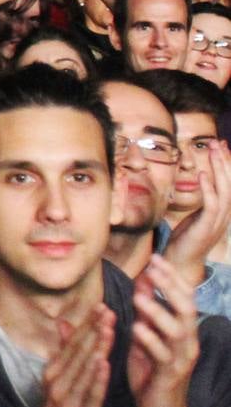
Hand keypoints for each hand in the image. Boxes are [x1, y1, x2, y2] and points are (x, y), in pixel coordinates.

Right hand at [29, 304, 113, 406]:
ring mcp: (65, 401)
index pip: (71, 344)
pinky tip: (104, 365)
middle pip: (78, 353)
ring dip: (96, 349)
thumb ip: (63, 353)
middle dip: (94, 331)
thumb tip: (64, 324)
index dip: (87, 325)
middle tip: (109, 311)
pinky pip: (89, 396)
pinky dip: (96, 380)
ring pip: (84, 370)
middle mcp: (56, 384)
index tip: (101, 306)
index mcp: (52, 373)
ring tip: (109, 330)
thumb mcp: (58, 383)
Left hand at [127, 255, 198, 406]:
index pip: (183, 297)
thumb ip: (146, 312)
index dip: (171, 277)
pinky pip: (163, 354)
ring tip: (139, 297)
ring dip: (158, 311)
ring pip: (177, 330)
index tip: (155, 257)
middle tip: (152, 268)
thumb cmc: (151, 372)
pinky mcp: (170, 375)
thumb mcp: (146, 337)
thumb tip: (143, 280)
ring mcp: (181, 358)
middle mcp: (187, 341)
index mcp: (182, 330)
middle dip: (170, 286)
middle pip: (186, 307)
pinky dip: (150, 339)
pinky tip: (136, 327)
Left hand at [163, 140, 230, 285]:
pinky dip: (207, 188)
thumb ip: (200, 203)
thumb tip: (198, 186)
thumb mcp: (194, 217)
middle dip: (224, 161)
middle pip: (228, 183)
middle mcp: (222, 215)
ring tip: (213, 152)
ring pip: (223, 190)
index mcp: (220, 211)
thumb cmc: (185, 241)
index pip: (226, 183)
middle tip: (219, 142)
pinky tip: (201, 174)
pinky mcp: (206, 227)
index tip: (220, 146)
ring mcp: (217, 221)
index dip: (225, 165)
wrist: (181, 264)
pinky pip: (210, 204)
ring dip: (218, 170)